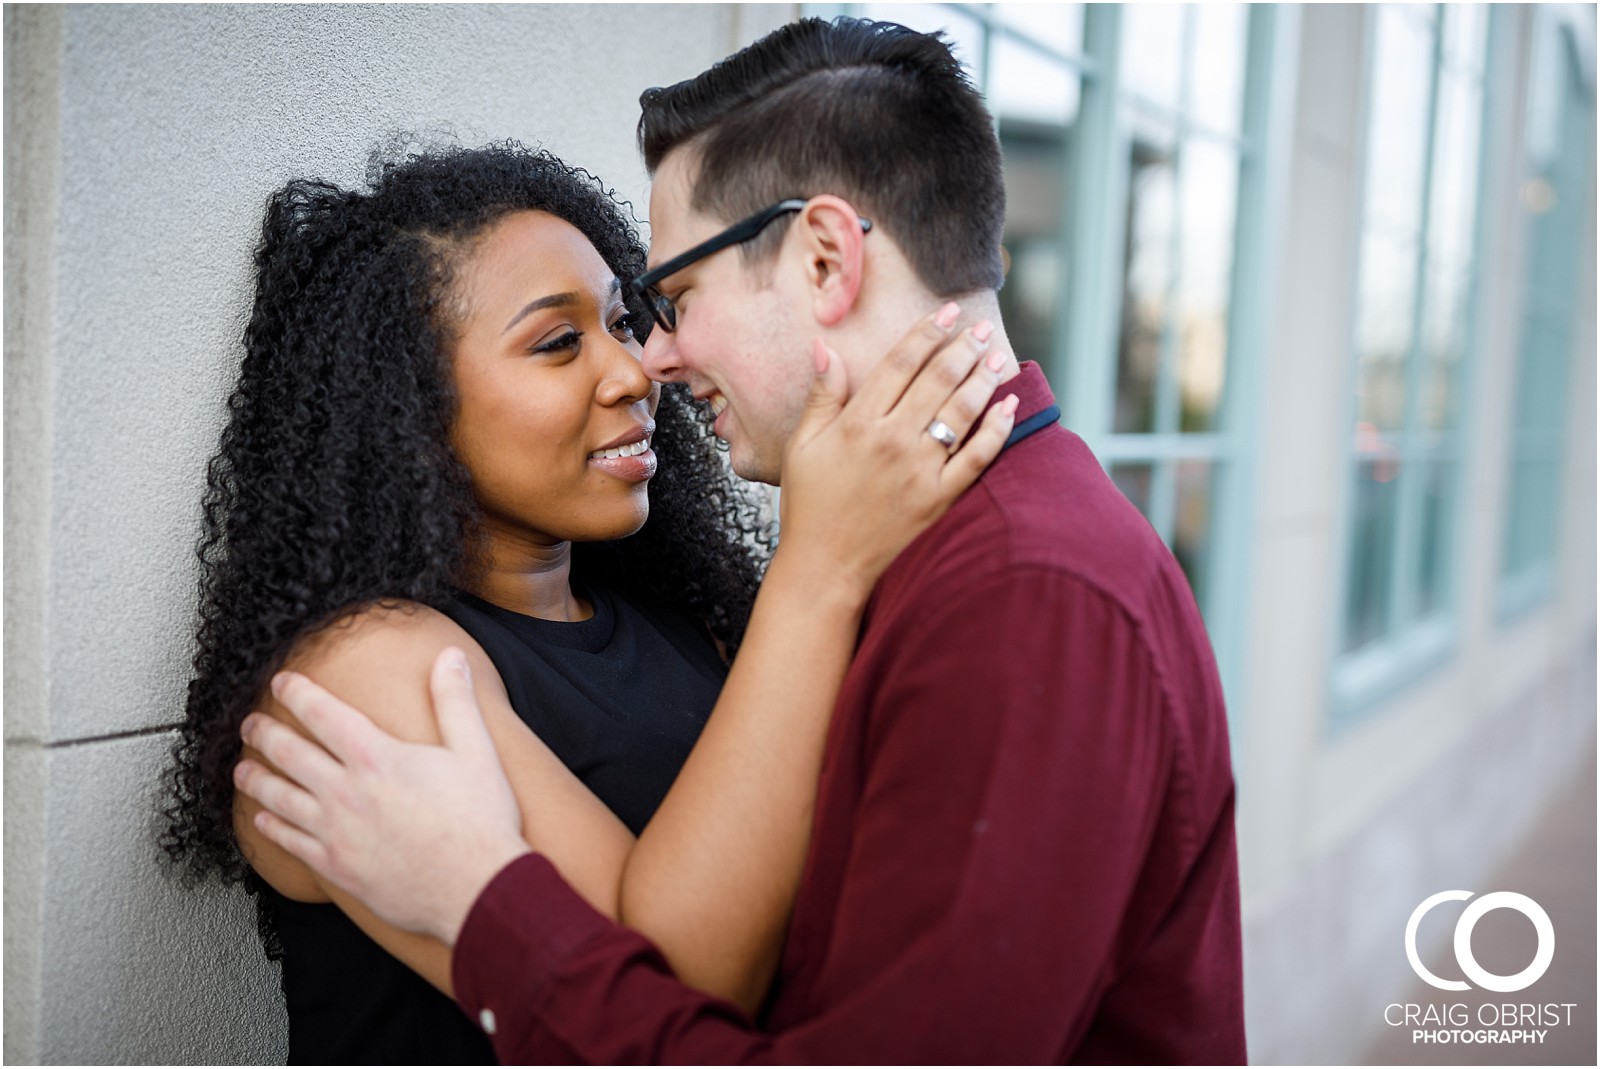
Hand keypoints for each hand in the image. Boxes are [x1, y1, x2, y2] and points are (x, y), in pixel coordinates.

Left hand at [233, 647, 530, 944]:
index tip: (282, 681)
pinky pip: (290, 843)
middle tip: (249, 723)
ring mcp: (336, 832)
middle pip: (290, 753)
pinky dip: (270, 828)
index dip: (298, 693)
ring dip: (256, 779)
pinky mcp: (336, 867)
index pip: (324, 714)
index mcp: (377, 758)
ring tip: (242, 769)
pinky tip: (262, 821)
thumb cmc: (479, 822)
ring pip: (279, 798)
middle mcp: (346, 792)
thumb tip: (449, 657)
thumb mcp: (476, 751)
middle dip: (264, 733)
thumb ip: (455, 701)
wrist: (476, 890)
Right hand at [776, 303, 1017, 599]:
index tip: (946, 312)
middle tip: (981, 329)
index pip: (901, 362)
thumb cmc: (810, 506)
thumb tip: (826, 347)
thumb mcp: (803, 446)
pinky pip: (977, 457)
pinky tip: (1009, 407)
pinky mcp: (940, 498)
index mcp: (858, 423)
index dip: (927, 332)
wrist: (826, 568)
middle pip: (938, 379)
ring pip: (962, 411)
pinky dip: (997, 429)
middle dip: (964, 348)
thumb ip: (822, 395)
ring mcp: (920, 470)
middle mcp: (893, 441)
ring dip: (984, 378)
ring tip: (998, 356)